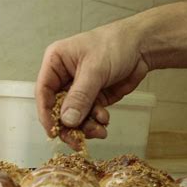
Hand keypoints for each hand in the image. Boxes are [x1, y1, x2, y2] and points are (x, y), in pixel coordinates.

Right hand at [36, 20, 148, 149]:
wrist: (142, 46)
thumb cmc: (115, 45)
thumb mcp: (95, 69)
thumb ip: (80, 96)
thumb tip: (67, 121)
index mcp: (56, 63)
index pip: (43, 92)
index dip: (46, 114)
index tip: (53, 132)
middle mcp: (64, 77)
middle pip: (58, 109)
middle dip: (69, 125)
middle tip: (78, 141)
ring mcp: (80, 89)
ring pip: (75, 116)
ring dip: (86, 126)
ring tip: (100, 130)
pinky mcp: (94, 98)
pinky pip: (89, 116)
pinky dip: (96, 122)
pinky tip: (105, 120)